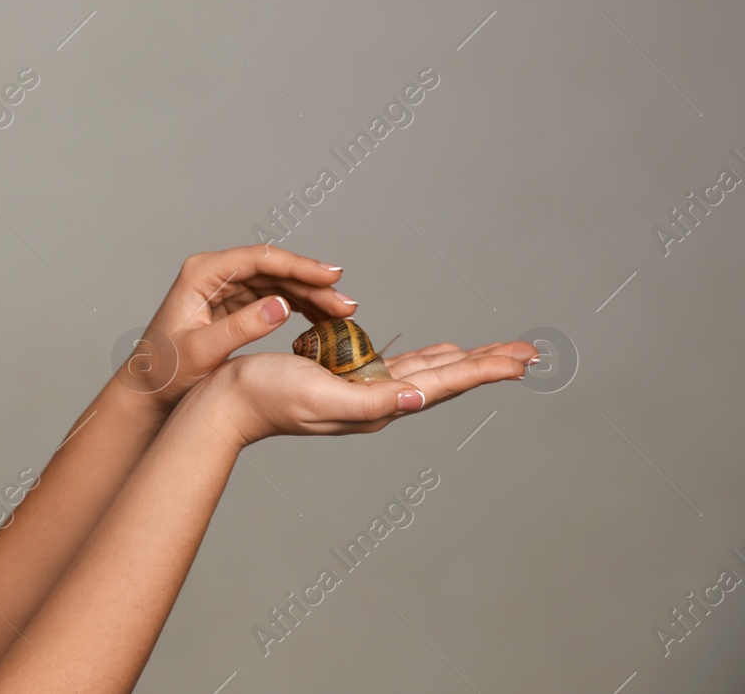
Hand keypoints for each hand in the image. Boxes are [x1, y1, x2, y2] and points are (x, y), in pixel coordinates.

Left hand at [113, 244, 355, 414]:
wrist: (148, 388)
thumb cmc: (166, 370)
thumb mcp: (202, 351)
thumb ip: (241, 328)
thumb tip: (282, 305)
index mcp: (201, 273)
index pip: (259, 259)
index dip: (299, 265)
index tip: (332, 276)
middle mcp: (213, 273)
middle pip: (273, 269)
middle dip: (313, 284)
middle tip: (348, 303)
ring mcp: (224, 287)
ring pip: (277, 282)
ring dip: (311, 296)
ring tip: (344, 314)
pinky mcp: (232, 303)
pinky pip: (272, 297)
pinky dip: (298, 306)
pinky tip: (322, 319)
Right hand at [191, 339, 538, 448]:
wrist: (227, 402)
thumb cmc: (267, 397)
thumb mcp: (320, 397)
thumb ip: (371, 402)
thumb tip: (420, 398)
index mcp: (378, 405)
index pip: (443, 384)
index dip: (483, 370)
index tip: (521, 361)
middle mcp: (378, 399)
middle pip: (445, 377)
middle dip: (486, 364)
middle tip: (529, 353)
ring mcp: (363, 389)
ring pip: (427, 369)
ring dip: (464, 361)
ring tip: (496, 353)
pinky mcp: (346, 377)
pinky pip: (398, 364)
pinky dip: (426, 356)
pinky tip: (438, 352)